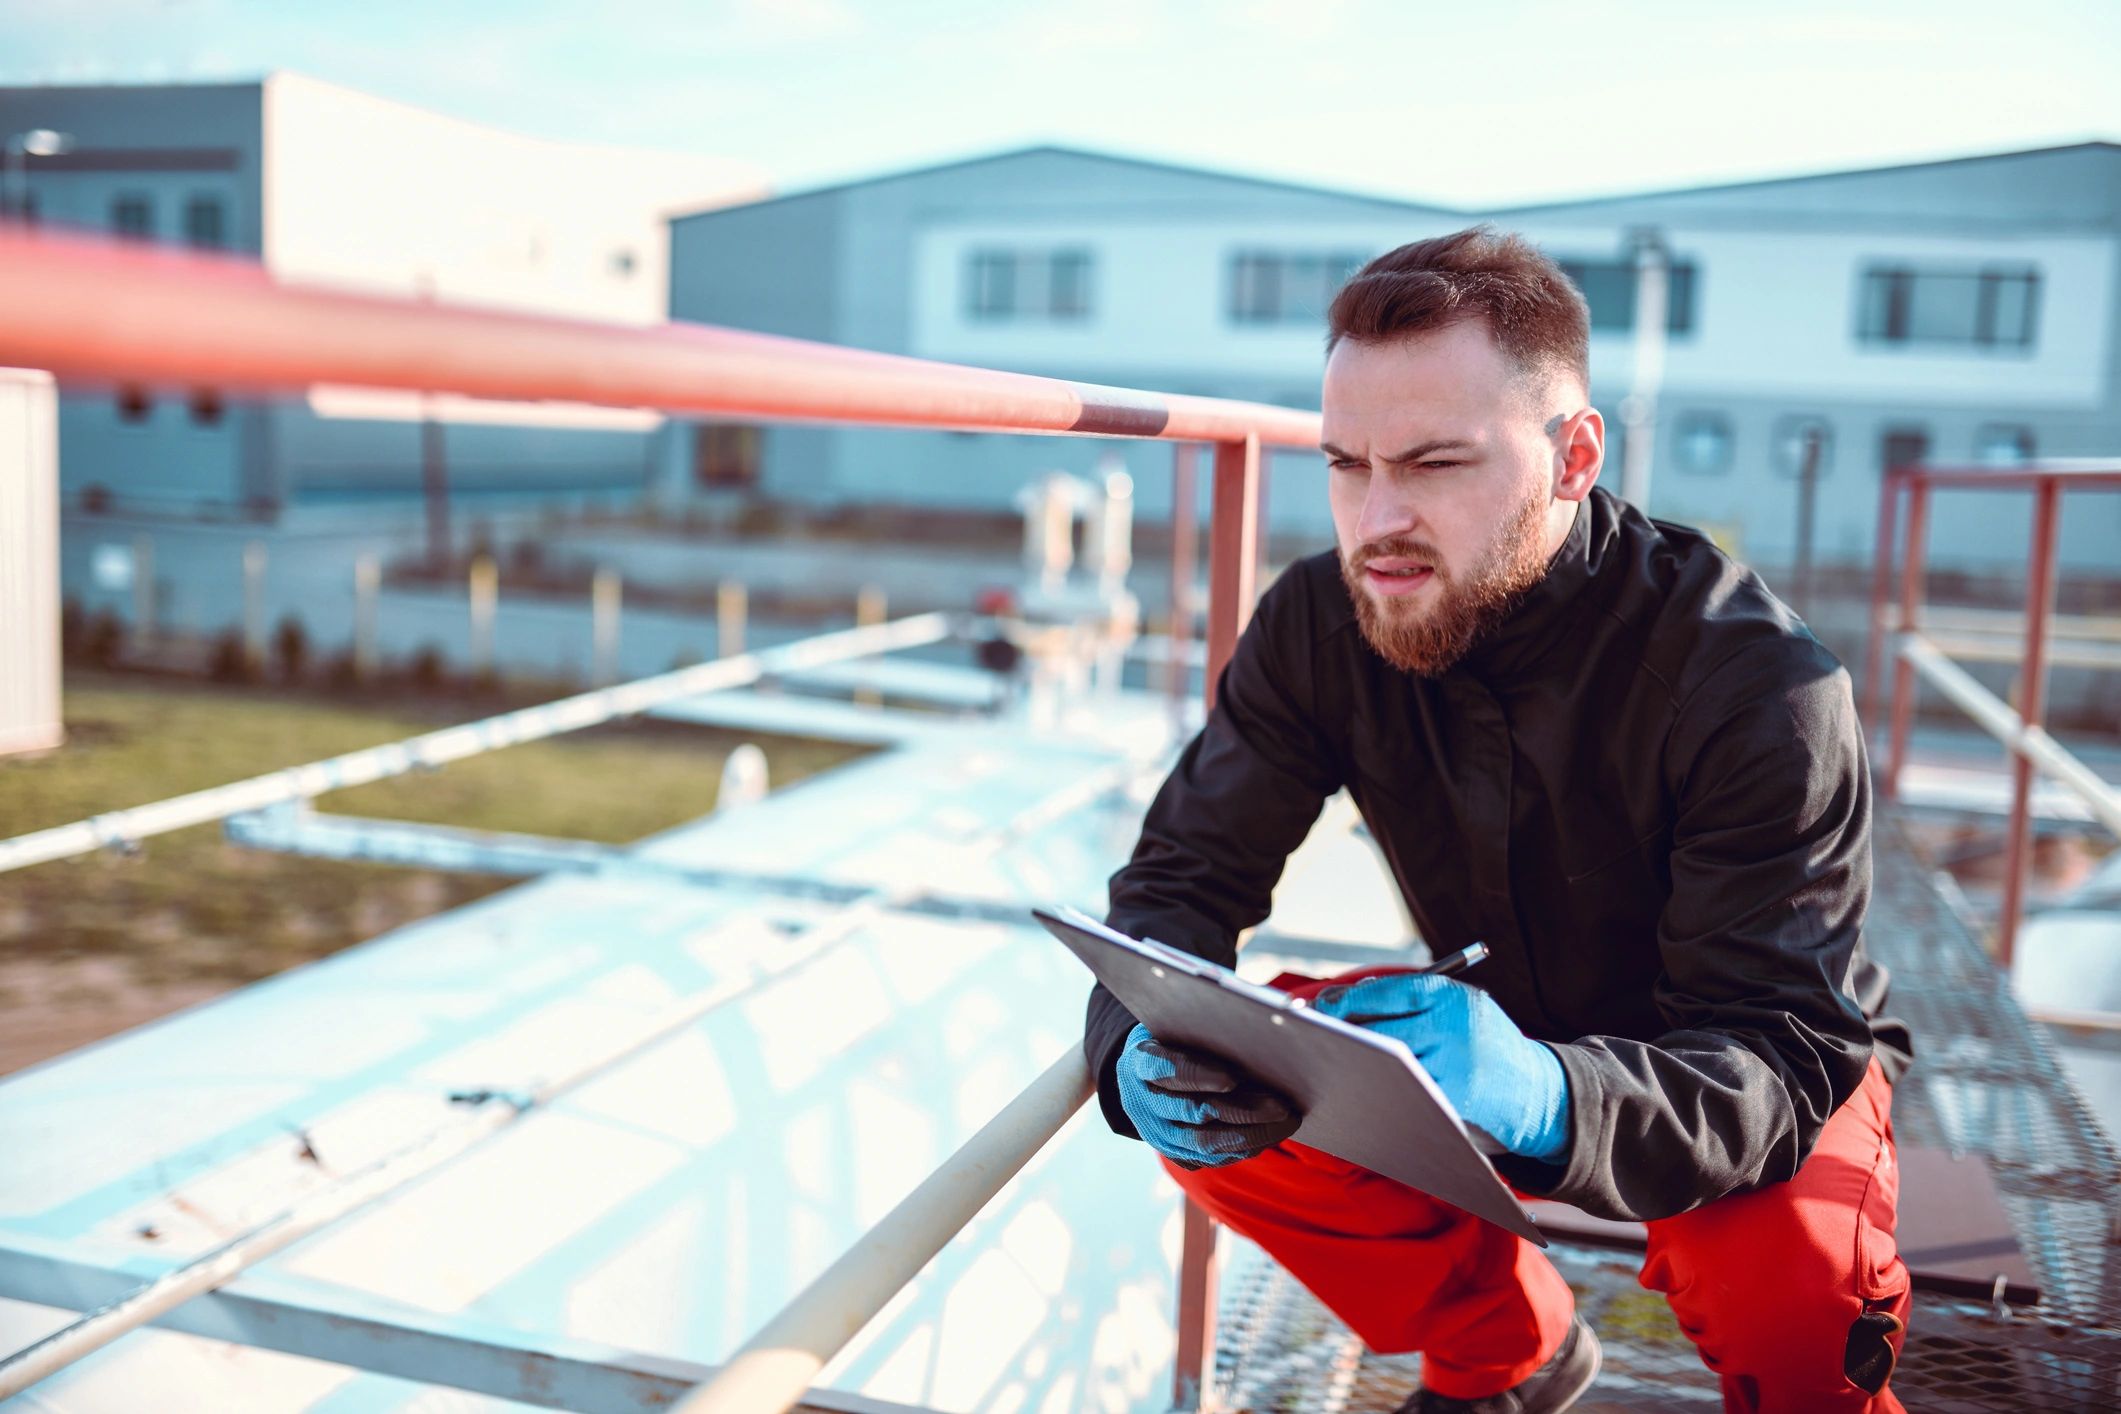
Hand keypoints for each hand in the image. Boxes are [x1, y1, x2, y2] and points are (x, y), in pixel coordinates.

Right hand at [1115, 1023, 1300, 1168]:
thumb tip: (1260, 1029)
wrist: (1146, 1078)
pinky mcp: (1177, 1154)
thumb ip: (1207, 1025)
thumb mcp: (1179, 1024)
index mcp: (1140, 1063)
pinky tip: (1272, 1132)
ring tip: (1287, 1121)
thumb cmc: (1174, 1040)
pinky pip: (1214, 1158)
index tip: (1232, 1078)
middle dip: (1241, 1111)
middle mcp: (1143, 1103)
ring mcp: (1157, 1134)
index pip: (1166, 1069)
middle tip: (1280, 1106)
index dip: (1198, 1075)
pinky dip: (1245, 1146)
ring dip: (1251, 1135)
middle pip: (1192, 1112)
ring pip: (1205, 1144)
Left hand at [1312, 971, 1570, 1162]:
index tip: (1317, 1008)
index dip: (1346, 1000)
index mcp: (1453, 997)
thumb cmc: (1485, 1047)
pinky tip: (1360, 1096)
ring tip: (1331, 1068)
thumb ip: (1412, 1004)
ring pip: (1392, 1070)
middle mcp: (1456, 1028)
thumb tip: (1341, 1003)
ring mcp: (1458, 1068)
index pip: (1389, 992)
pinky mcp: (1457, 1105)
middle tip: (1316, 1043)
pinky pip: (1408, 1099)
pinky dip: (1382, 1096)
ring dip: (1360, 1070)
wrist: (1543, 1093)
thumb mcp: (1459, 1010)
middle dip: (1347, 1038)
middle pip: (1384, 1032)